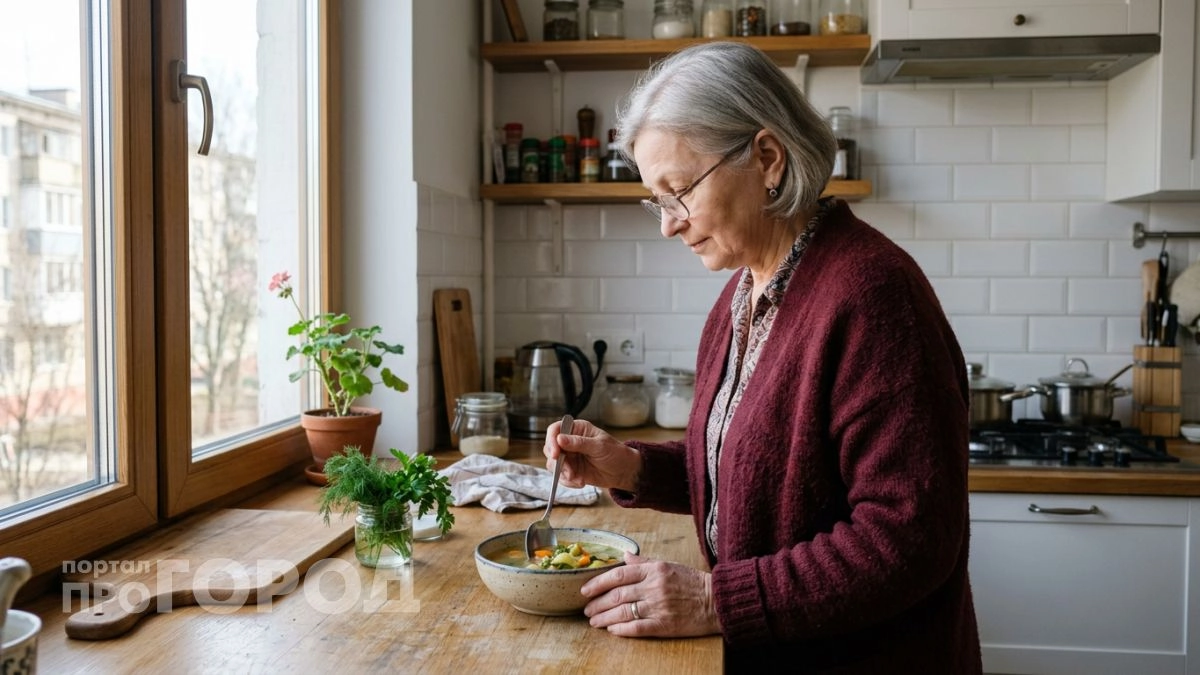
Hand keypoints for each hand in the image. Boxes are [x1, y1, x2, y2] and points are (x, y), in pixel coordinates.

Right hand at [543, 418, 641, 492]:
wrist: (623, 472)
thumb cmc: (615, 453)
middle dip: (558, 462)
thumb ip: (579, 443)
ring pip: (553, 464)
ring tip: (578, 479)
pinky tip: (580, 482)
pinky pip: (561, 476)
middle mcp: (569, 441)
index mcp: (577, 429)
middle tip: (568, 471)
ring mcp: (569, 456)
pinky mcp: (570, 470)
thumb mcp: (599, 446)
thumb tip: (560, 439)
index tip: (556, 454)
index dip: (551, 440)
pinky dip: (568, 481)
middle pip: (550, 448)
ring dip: (564, 474)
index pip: (555, 430)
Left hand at [580, 552, 719, 637]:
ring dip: (604, 618)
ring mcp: (658, 607)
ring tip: (594, 621)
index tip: (585, 590)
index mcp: (654, 570)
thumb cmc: (691, 582)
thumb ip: (644, 563)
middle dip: (597, 603)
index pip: (618, 574)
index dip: (598, 583)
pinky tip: (611, 630)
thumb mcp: (668, 565)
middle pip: (617, 595)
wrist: (716, 601)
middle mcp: (654, 587)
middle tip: (586, 609)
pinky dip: (621, 629)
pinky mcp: (664, 625)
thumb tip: (624, 556)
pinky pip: (636, 627)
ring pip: (623, 612)